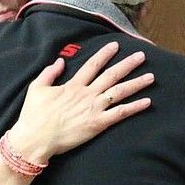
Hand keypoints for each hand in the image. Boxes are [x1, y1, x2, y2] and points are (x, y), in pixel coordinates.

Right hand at [4, 42, 152, 163]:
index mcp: (72, 85)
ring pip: (119, 92)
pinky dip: (135, 107)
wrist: (35, 138)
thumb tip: (60, 61)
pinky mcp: (97, 124)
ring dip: (136, 83)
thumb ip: (49, 72)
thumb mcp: (36, 88)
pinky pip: (120, 113)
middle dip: (128, 64)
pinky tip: (147, 102)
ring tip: (150, 77)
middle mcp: (86, 94)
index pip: (92, 65)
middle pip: (111, 75)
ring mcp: (93, 108)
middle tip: (142, 55)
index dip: (105, 54)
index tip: (116, 45)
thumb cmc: (33, 115)